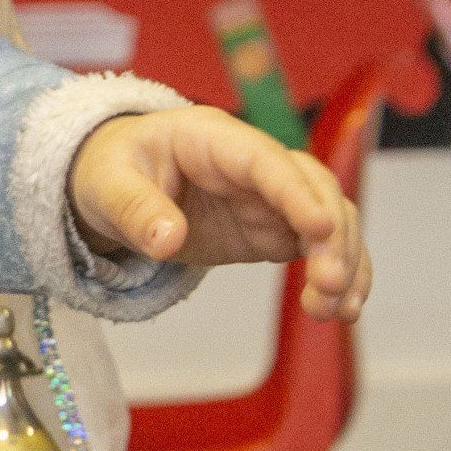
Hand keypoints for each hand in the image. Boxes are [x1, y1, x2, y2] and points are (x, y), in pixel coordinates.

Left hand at [68, 106, 370, 319]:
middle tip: (328, 286)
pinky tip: (344, 311)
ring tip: (335, 311)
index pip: (266, 160)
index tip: (320, 229)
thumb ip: (135, 210)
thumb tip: (167, 240)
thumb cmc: (112, 171)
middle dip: (332, 236)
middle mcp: (254, 164)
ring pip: (329, 218)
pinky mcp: (272, 230)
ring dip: (343, 262)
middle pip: (313, 188)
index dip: (296, 192)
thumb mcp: (107, 185)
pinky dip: (337, 276)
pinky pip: (318, 248)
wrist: (117, 182)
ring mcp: (268, 198)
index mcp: (213, 139)